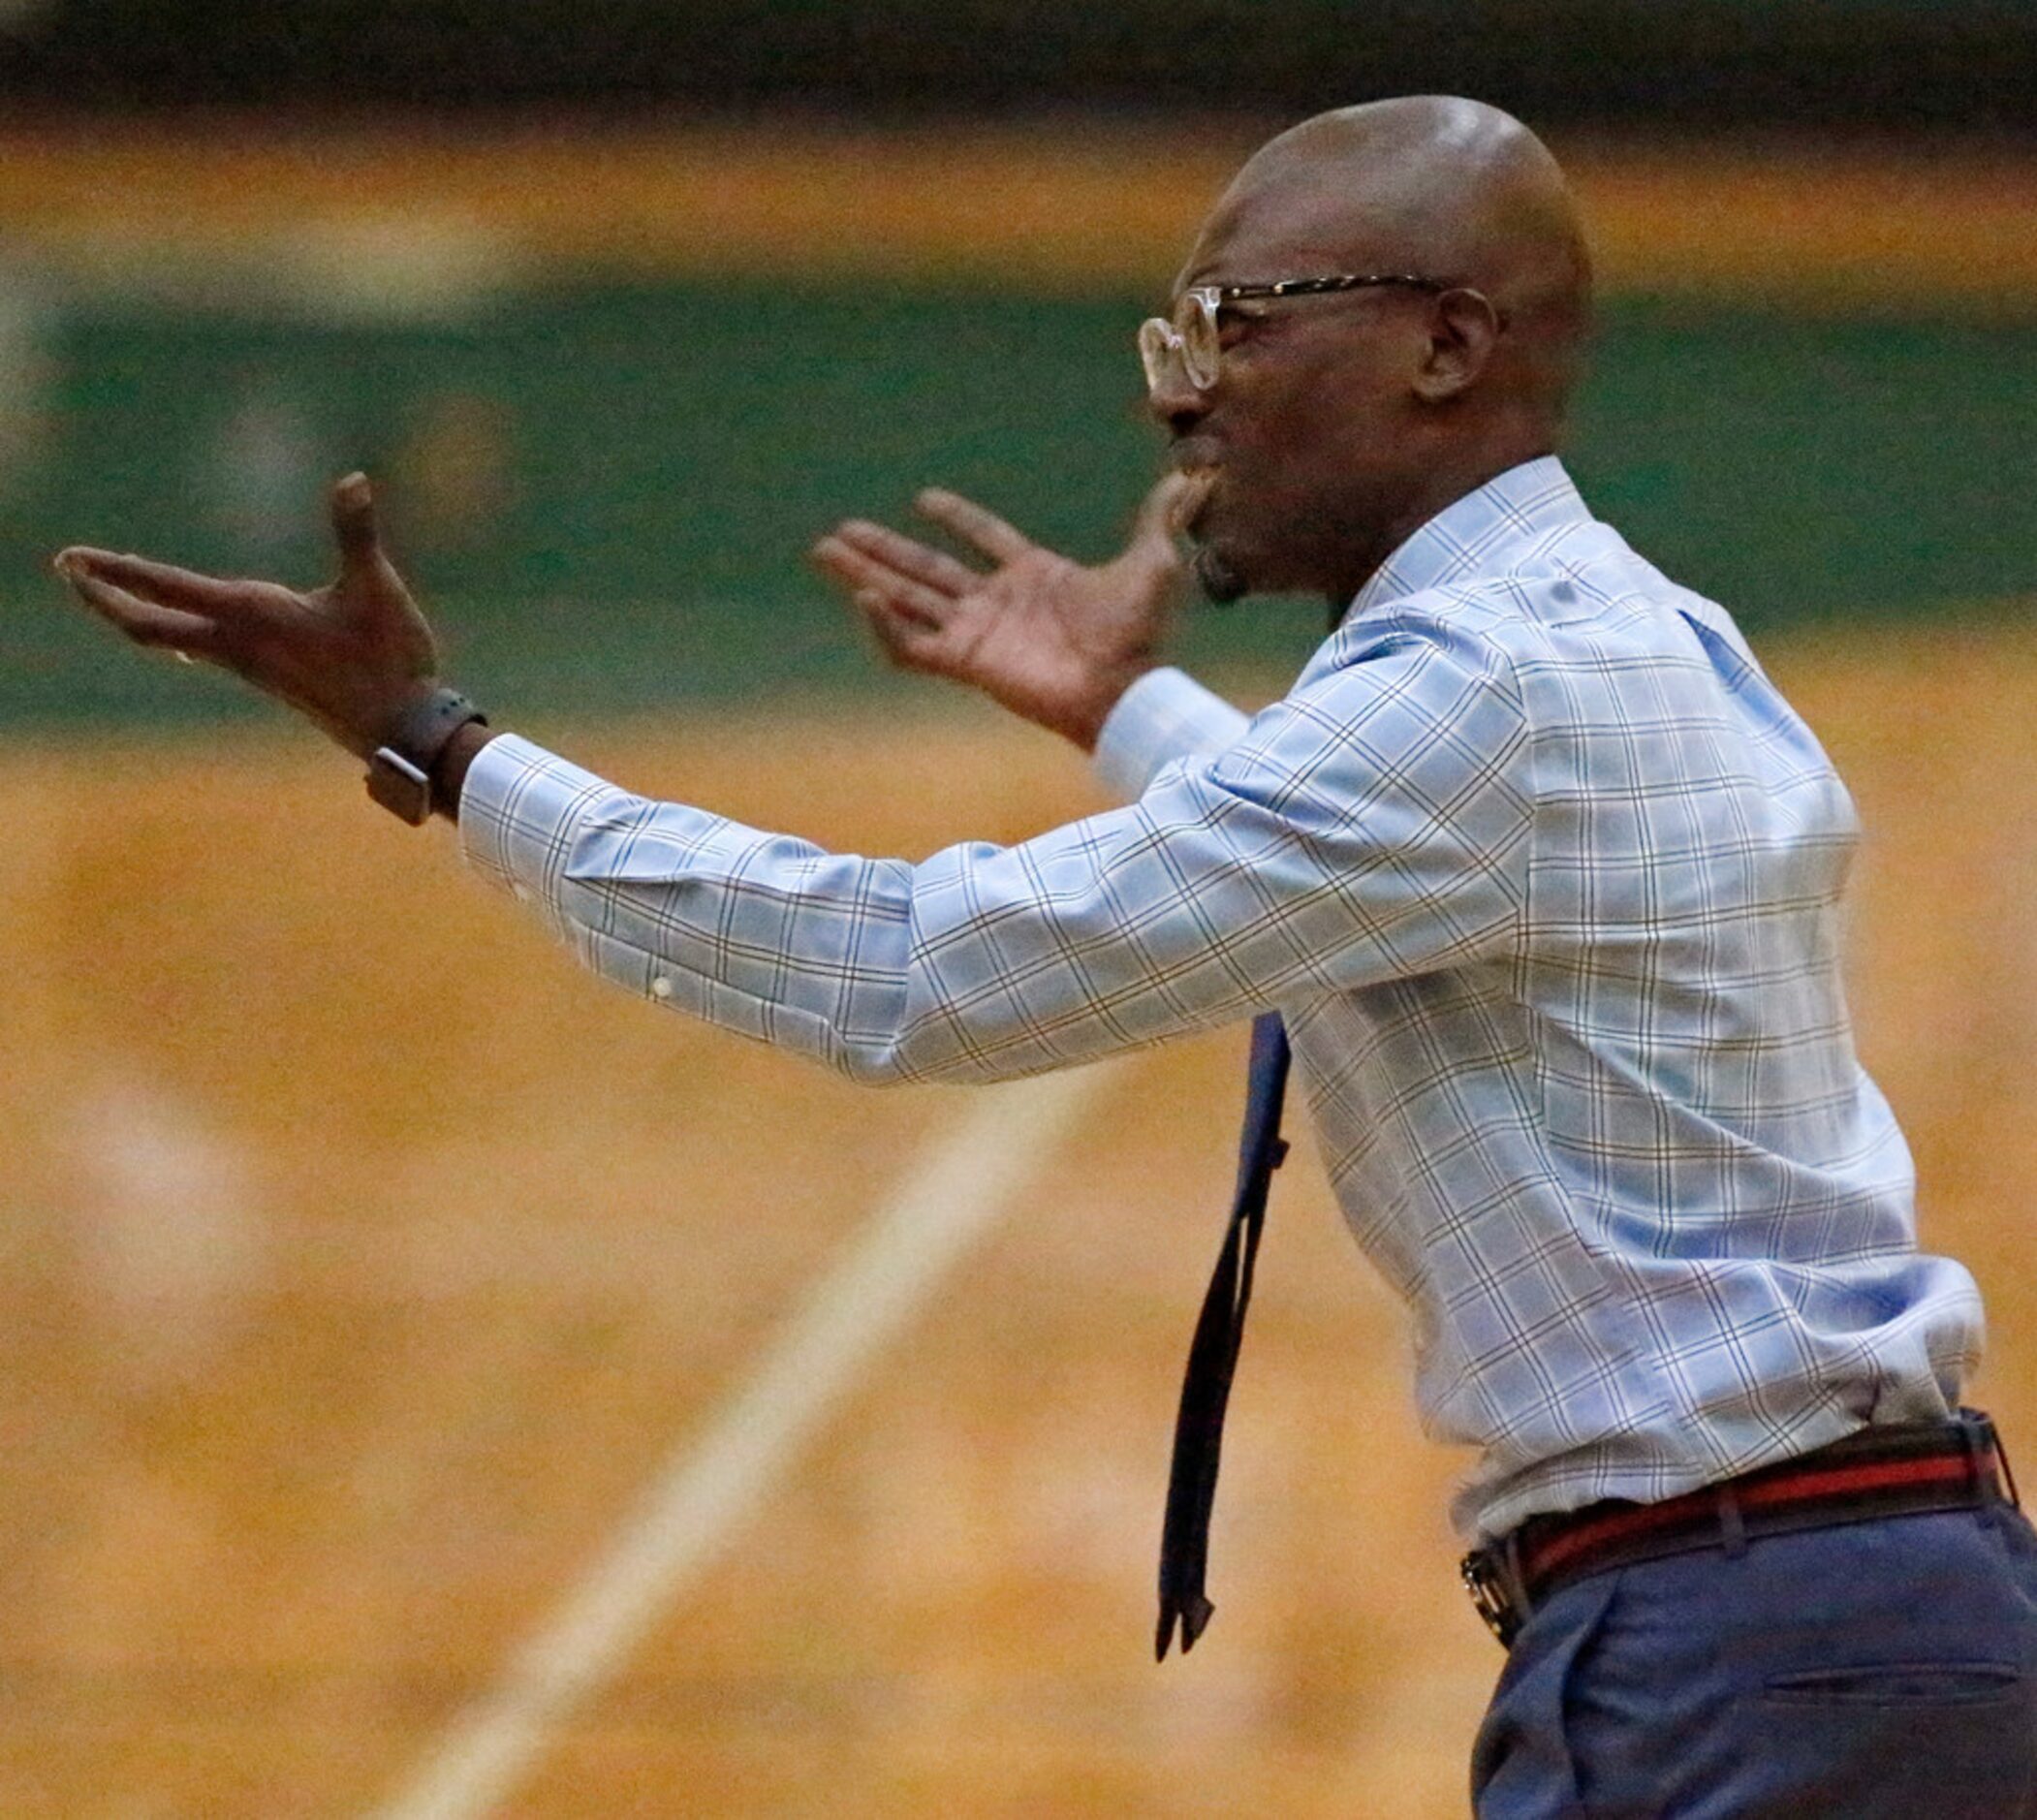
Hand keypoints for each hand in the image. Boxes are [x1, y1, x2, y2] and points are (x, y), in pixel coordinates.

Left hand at [54, 473, 440, 758]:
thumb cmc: (389, 659)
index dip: (112, 572)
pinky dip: (173, 632)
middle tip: (66, 569)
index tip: (67, 558)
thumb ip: (357, 533)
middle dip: (102, 598)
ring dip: (133, 613)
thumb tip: (353, 480)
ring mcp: (250, 666)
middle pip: (144, 626)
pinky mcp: (269, 678)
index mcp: (250, 614)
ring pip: (168, 640)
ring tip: (111, 590)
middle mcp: (237, 643)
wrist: (401, 732)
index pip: (163, 588)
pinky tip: (186, 636)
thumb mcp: (376, 588)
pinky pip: (201, 651)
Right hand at [811, 472, 1205, 750]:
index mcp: (1031, 574)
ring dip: (865, 577)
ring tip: (824, 552)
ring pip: (906, 599)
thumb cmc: (1137, 633)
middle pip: (924, 569)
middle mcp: (994, 602)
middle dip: (881, 550)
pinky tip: (864, 599)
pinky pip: (913, 646)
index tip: (924, 498)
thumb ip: (1160, 519)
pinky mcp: (967, 663)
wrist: (1124, 688)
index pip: (983, 537)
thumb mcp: (1152, 563)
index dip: (956, 518)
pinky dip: (886, 626)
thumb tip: (1192, 479)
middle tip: (838, 531)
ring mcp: (976, 632)